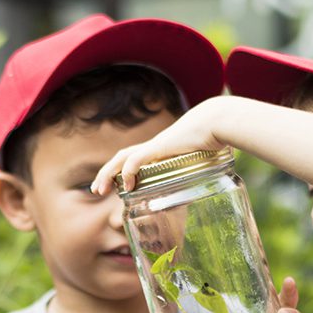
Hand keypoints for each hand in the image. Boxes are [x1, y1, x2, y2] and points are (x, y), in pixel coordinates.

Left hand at [91, 97, 230, 194]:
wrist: (217, 121)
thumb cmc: (212, 139)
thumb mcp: (199, 159)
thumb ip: (195, 171)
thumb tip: (203, 187)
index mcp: (158, 150)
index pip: (131, 160)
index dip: (118, 172)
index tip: (112, 189)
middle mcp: (152, 147)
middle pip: (120, 158)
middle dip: (105, 174)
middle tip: (95, 191)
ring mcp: (154, 146)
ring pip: (122, 158)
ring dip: (107, 173)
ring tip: (99, 190)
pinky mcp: (159, 146)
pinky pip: (137, 159)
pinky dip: (128, 171)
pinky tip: (126, 185)